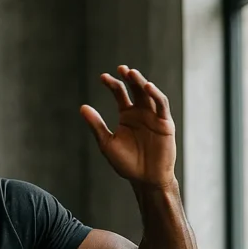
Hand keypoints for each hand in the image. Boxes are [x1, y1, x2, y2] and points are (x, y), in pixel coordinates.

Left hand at [81, 66, 175, 188]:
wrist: (145, 179)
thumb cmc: (127, 163)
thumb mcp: (107, 143)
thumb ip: (96, 125)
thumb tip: (82, 108)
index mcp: (127, 115)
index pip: (119, 94)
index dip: (112, 84)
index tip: (103, 77)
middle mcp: (141, 112)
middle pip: (135, 89)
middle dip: (129, 78)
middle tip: (121, 69)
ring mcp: (154, 116)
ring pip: (148, 94)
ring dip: (141, 82)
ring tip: (131, 73)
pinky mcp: (165, 123)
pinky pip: (161, 105)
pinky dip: (155, 95)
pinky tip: (147, 87)